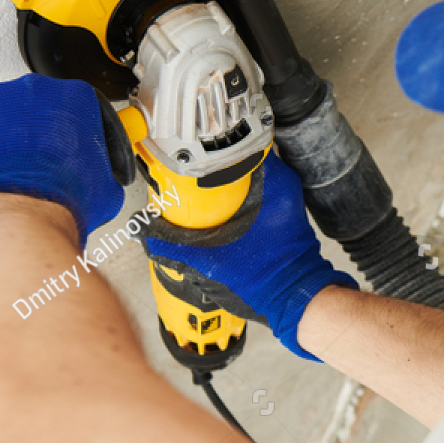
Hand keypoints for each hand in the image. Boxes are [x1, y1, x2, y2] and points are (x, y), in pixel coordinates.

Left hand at [0, 74, 134, 246]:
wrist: (16, 211)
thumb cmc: (57, 196)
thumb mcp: (105, 187)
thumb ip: (101, 170)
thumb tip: (100, 181)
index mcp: (74, 96)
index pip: (82, 109)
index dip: (80, 134)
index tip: (76, 146)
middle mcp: (33, 89)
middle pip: (38, 107)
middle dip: (39, 133)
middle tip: (42, 161)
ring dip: (3, 138)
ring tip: (8, 169)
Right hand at [144, 152, 356, 359]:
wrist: (294, 298)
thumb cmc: (267, 278)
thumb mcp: (214, 260)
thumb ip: (177, 247)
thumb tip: (149, 235)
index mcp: (274, 184)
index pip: (244, 145)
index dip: (217, 146)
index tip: (197, 151)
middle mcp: (283, 185)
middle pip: (245, 157)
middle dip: (218, 161)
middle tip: (193, 167)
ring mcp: (285, 197)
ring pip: (251, 173)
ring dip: (228, 176)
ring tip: (202, 182)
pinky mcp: (284, 210)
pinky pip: (257, 189)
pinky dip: (239, 192)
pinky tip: (220, 202)